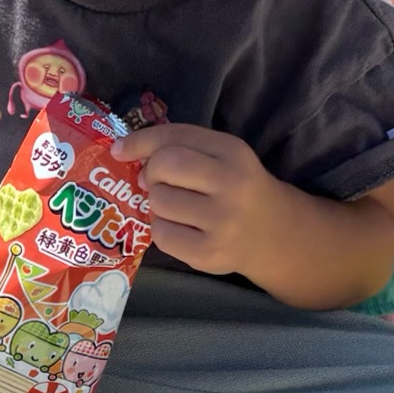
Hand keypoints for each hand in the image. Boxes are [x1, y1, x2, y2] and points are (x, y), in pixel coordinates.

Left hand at [111, 123, 281, 279]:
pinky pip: (161, 234)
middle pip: (163, 167)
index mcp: (233, 152)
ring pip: (159, 202)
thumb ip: (180, 146)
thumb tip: (123, 151)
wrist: (274, 232)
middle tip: (162, 183)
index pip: (174, 138)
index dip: (139, 142)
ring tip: (177, 207)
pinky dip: (162, 229)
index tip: (119, 150)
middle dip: (153, 174)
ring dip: (158, 203)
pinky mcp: (208, 254)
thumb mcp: (222, 156)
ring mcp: (221, 223)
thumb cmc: (238, 187)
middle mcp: (231, 185)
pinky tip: (181, 228)